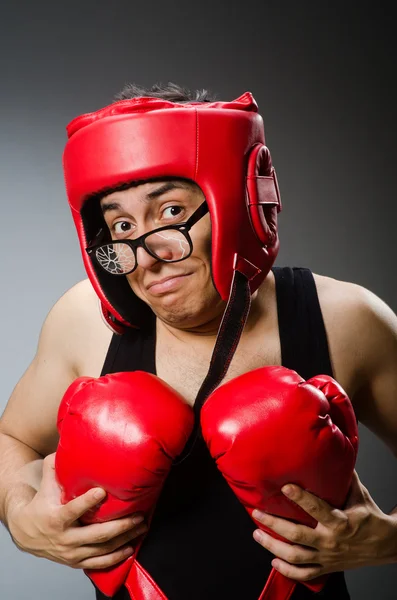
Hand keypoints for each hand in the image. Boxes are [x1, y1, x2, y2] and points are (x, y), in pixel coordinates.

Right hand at [7, 453, 147, 569]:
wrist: (26, 533)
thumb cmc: (41, 504)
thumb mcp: (45, 485)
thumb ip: (54, 466)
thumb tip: (66, 442)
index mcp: (55, 518)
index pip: (73, 510)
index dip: (87, 502)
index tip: (103, 491)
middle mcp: (64, 538)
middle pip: (96, 534)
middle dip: (120, 526)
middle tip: (138, 515)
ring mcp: (71, 553)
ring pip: (101, 549)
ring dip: (123, 540)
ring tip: (141, 527)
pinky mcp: (76, 562)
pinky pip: (98, 563)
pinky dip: (115, 557)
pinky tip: (130, 548)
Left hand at [252, 470, 396, 580]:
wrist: (386, 545)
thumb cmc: (370, 515)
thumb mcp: (359, 494)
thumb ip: (344, 476)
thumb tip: (333, 450)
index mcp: (341, 521)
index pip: (317, 509)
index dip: (301, 498)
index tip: (285, 487)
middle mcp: (332, 541)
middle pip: (298, 535)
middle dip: (275, 524)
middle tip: (257, 513)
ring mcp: (328, 556)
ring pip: (296, 557)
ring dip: (274, 547)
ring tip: (258, 534)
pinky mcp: (327, 567)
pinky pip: (305, 574)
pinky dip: (288, 571)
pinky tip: (274, 561)